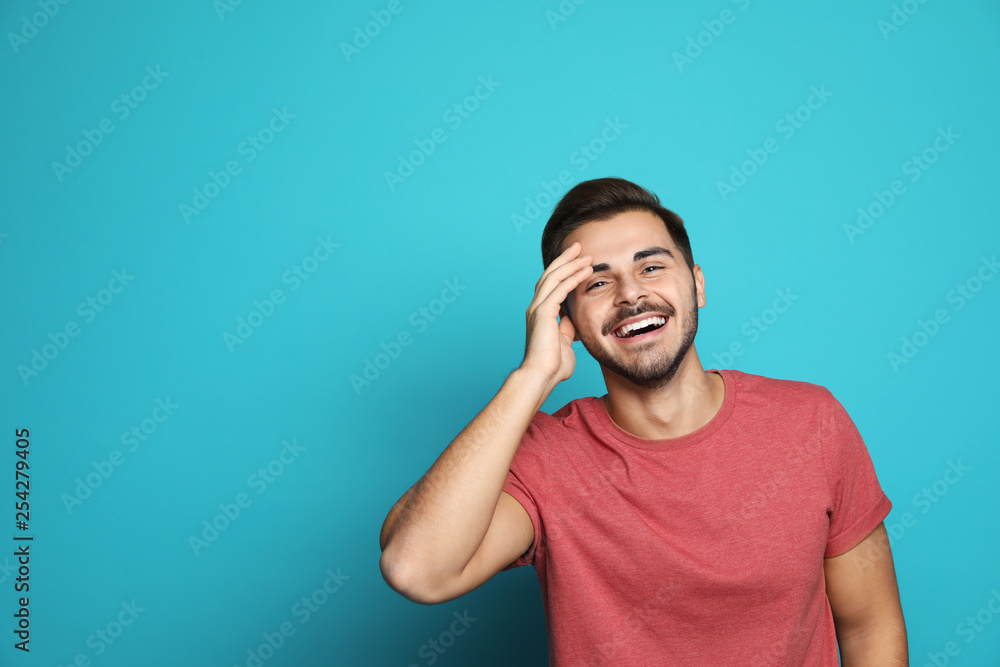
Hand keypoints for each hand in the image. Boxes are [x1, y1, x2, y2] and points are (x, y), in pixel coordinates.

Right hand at [521, 241, 592, 388]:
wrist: (541, 377)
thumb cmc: (553, 366)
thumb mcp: (565, 343)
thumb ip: (567, 329)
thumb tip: (573, 321)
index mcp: (541, 313)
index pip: (552, 285)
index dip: (564, 271)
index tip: (578, 260)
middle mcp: (536, 307)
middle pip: (550, 275)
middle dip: (565, 259)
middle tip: (578, 246)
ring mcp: (538, 309)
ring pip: (553, 277)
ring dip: (570, 264)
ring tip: (585, 254)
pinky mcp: (543, 313)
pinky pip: (559, 289)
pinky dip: (572, 278)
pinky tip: (585, 271)